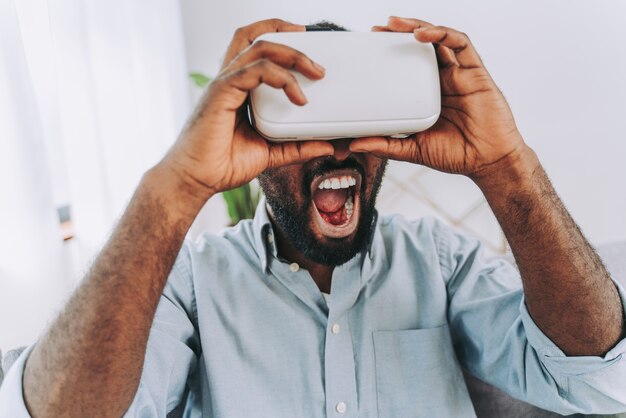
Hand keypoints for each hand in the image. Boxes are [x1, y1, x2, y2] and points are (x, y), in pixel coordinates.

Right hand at [161, 19, 333, 198]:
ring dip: (293, 55)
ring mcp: (226, 83)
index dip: (283, 40)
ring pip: (260, 47)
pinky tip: (297, 97)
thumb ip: (298, 148)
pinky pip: (255, 70)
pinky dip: (281, 78)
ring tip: (316, 73)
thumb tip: (328, 146)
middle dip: (293, 41)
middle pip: (260, 38)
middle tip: (319, 65)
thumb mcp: (272, 154)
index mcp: (240, 88)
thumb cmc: (224, 164)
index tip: (311, 49)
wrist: (197, 179)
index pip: (259, 49)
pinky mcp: (222, 92)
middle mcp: (232, 79)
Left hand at [350, 16, 526, 179]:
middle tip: (377, 29)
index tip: (368, 48)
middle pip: (420, 47)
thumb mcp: (413, 149)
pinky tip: (422, 34)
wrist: (488, 163)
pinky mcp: (475, 72)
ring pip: (438, 39)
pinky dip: (441, 34)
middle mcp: (443, 80)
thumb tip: (354, 144)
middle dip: (399, 33)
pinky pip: (460, 44)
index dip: (389, 54)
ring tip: (395, 24)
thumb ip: (386, 145)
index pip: (407, 66)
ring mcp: (459, 74)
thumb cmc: (455, 155)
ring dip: (416, 26)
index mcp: (428, 95)